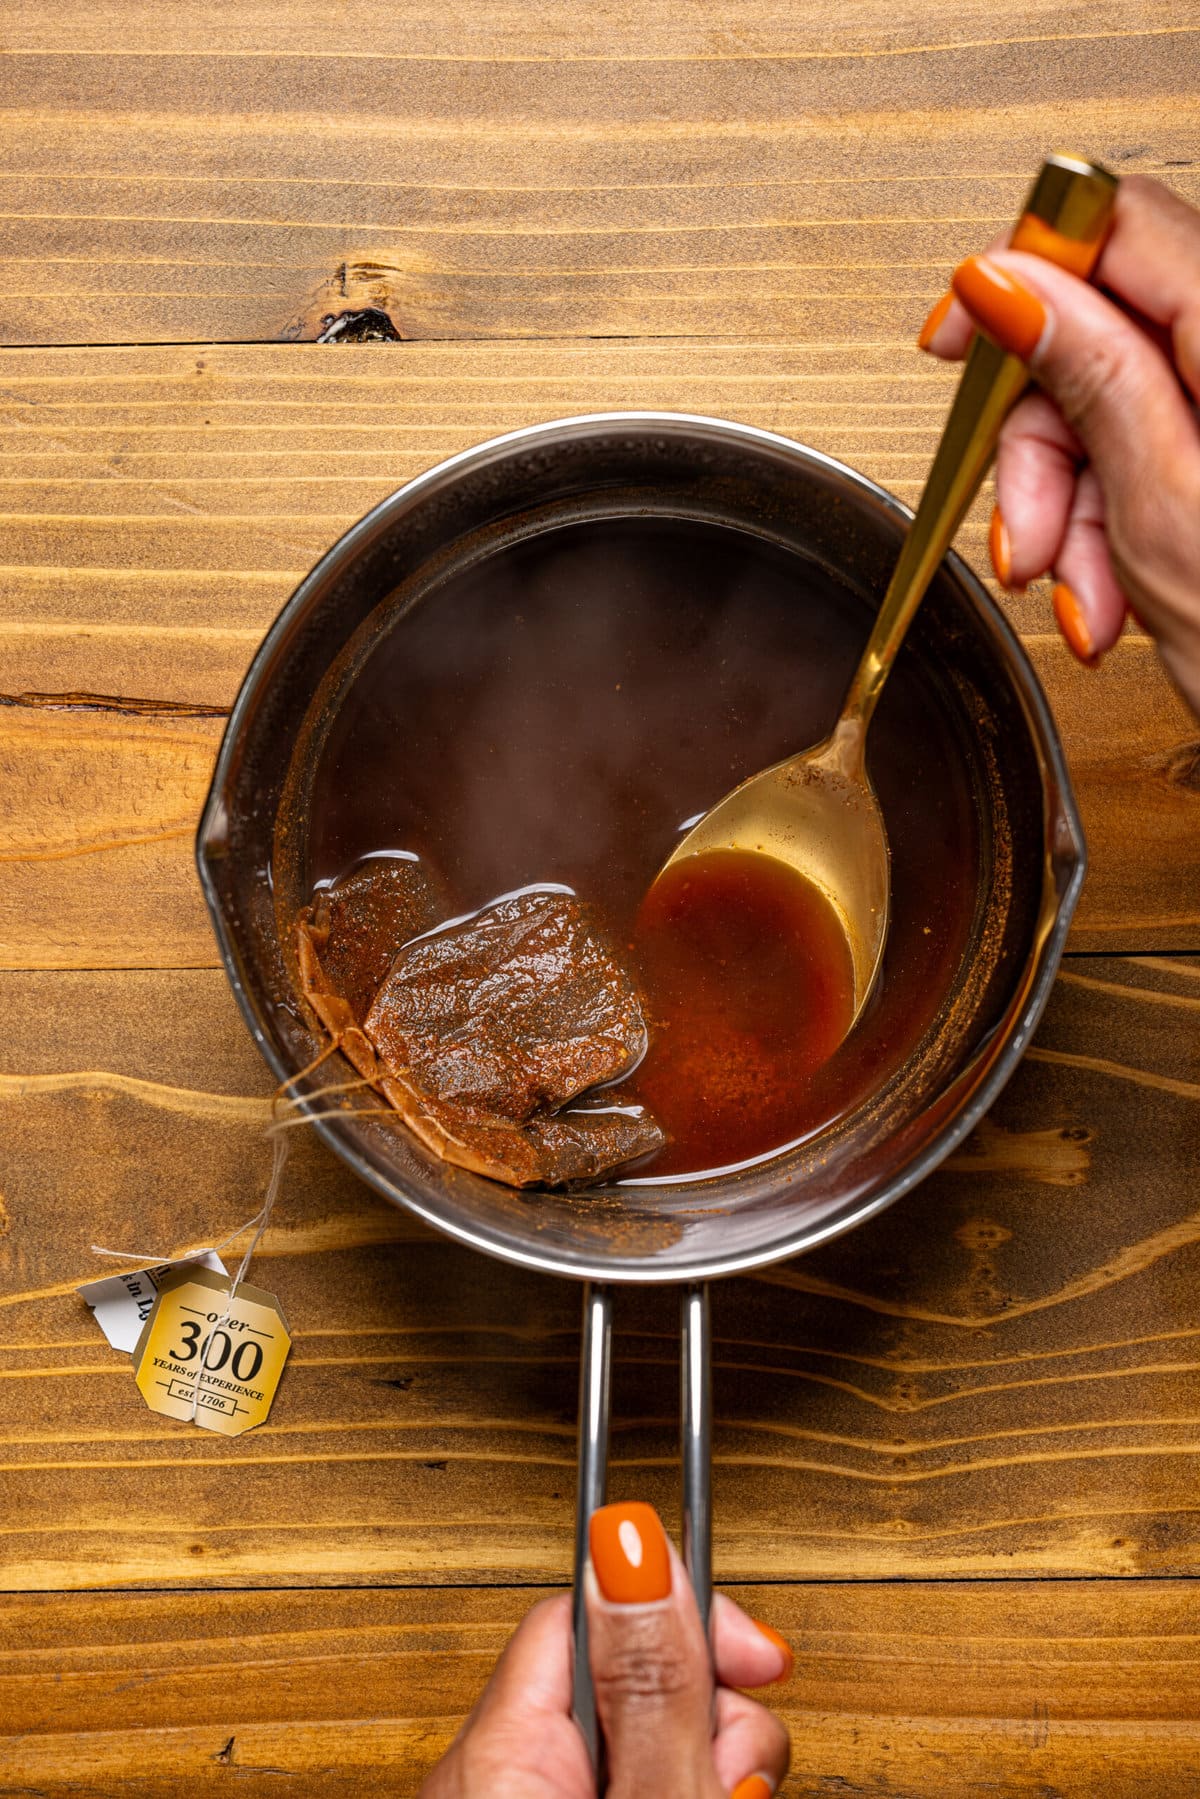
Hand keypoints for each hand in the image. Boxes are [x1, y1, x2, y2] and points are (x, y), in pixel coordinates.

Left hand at [418, 1502, 790, 1797]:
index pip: (592, 1606)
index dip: (682, 1612)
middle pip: (628, 1676)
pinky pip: (626, 1783)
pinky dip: (672, 1790)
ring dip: (701, 1764)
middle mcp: (493, 1778)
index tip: (754, 1650)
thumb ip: (650, 1687)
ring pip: (640, 1740)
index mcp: (498, 1754)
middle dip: (710, 1712)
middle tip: (734, 1776)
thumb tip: (632, 1539)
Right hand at [918, 173, 1199, 716]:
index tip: (959, 338)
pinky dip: (1111, 527)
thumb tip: (1009, 281)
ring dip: (1070, 510)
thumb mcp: (1164, 508)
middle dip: (1042, 446)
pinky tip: (1114, 595)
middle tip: (1028, 537)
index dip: (1023, 272)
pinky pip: (1151, 456)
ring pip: (1115, 409)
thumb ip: (1092, 372)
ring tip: (1085, 599)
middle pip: (1104, 335)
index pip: (1118, 225)